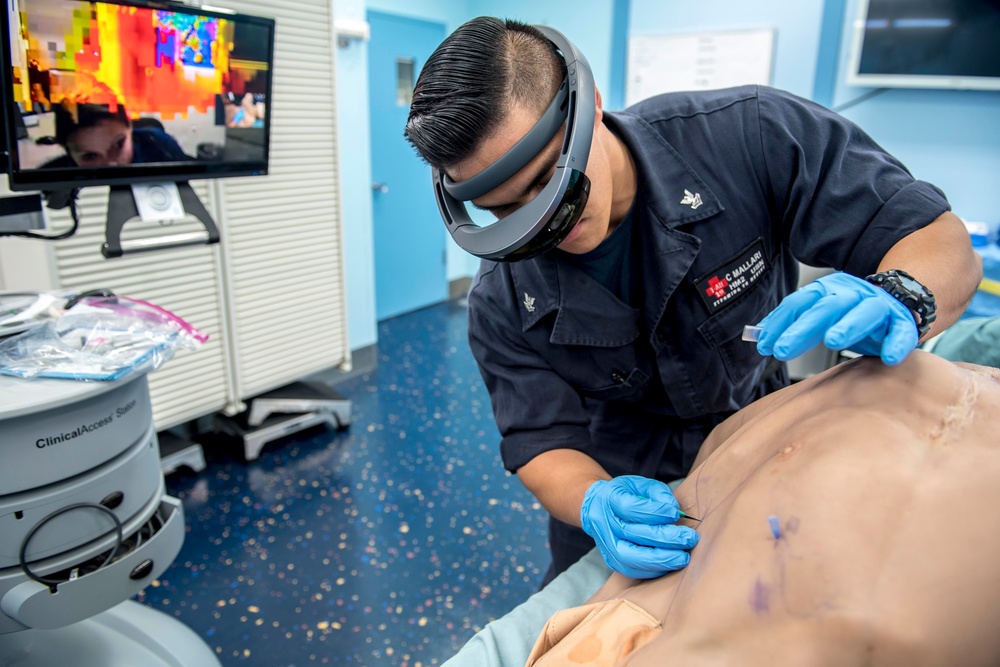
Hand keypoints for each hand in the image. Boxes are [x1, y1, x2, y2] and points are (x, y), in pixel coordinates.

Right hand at [580, 475, 699, 578]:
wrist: (598, 508)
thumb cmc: (625, 494)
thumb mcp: (640, 484)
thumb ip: (658, 493)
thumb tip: (675, 510)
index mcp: (610, 499)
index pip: (630, 508)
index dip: (656, 512)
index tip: (676, 514)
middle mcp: (605, 523)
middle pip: (633, 535)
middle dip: (666, 539)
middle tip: (690, 538)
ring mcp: (607, 545)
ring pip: (632, 558)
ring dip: (661, 560)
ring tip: (683, 557)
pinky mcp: (612, 561)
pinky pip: (633, 572)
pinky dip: (654, 570)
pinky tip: (671, 563)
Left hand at [756, 272, 917, 364]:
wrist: (899, 301)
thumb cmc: (851, 312)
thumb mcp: (819, 313)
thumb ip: (792, 322)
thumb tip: (759, 335)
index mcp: (829, 289)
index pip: (800, 302)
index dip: (781, 323)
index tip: (764, 345)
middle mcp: (853, 294)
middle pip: (827, 307)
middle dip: (804, 328)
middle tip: (782, 349)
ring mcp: (880, 306)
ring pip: (866, 312)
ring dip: (849, 325)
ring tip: (833, 341)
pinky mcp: (903, 322)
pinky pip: (902, 332)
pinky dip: (896, 343)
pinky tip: (888, 358)